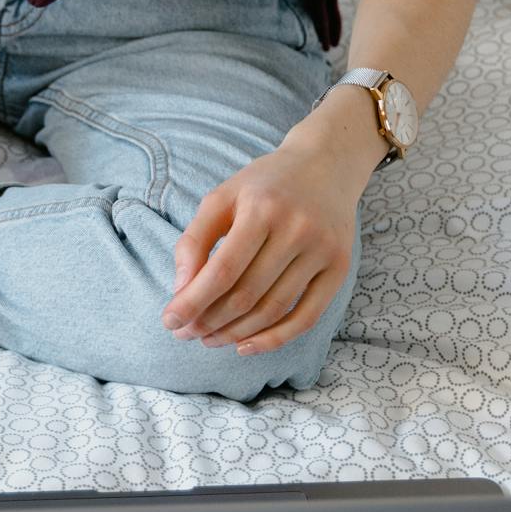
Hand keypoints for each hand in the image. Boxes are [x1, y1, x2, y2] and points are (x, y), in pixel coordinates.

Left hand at [161, 138, 363, 357]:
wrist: (326, 165)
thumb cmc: (264, 184)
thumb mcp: (222, 196)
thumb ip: (195, 239)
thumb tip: (181, 289)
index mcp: (262, 208)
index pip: (223, 270)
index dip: (193, 301)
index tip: (170, 321)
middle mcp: (297, 229)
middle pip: (247, 294)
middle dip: (209, 321)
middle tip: (186, 333)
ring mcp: (323, 250)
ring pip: (273, 309)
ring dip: (236, 333)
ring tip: (210, 339)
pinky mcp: (340, 268)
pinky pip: (307, 317)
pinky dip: (275, 339)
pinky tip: (245, 346)